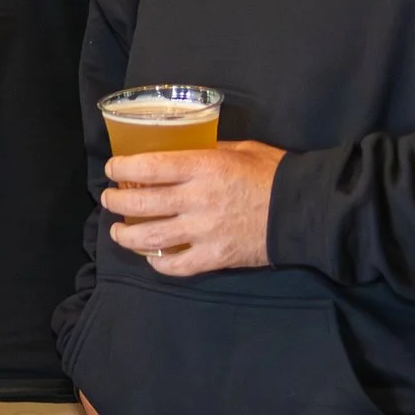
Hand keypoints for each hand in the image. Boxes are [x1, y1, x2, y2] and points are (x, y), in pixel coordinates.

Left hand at [101, 140, 284, 275]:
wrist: (306, 211)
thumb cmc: (274, 174)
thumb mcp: (240, 149)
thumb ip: (208, 150)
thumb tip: (184, 149)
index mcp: (203, 167)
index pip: (148, 167)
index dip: (122, 169)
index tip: (112, 169)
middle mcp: (197, 200)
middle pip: (141, 203)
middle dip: (116, 201)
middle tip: (108, 198)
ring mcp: (204, 232)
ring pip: (150, 237)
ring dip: (126, 234)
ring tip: (118, 230)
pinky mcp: (215, 257)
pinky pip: (176, 265)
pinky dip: (158, 263)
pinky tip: (152, 257)